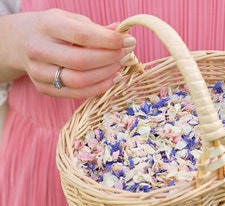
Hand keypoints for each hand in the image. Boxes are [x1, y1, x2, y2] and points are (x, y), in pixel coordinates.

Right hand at [8, 9, 135, 97]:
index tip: (128, 41)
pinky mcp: (43, 88)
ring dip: (106, 75)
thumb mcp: (73, 20)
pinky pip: (76, 93)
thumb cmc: (55, 30)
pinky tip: (111, 79)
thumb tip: (124, 34)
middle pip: (81, 61)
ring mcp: (39, 72)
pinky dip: (98, 88)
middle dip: (110, 59)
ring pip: (79, 81)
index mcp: (48, 26)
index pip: (82, 36)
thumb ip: (98, 29)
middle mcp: (39, 49)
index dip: (109, 41)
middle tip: (125, 54)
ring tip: (119, 66)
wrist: (23, 42)